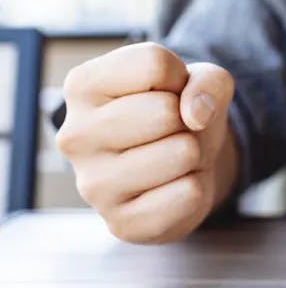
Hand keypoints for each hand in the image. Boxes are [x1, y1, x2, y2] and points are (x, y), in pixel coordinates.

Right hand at [56, 42, 237, 243]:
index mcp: (82, 86)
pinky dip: (195, 187)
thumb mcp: (200, 81)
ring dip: (193, 154)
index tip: (169, 93)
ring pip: (183, 153)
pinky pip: (189, 194)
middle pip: (166, 112)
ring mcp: (92, 185)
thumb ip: (209, 81)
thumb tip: (196, 114)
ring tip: (172, 157)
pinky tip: (171, 186)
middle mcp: (74, 135)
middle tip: (172, 131)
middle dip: (186, 119)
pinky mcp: (120, 223)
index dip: (179, 78)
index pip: (153, 64)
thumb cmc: (179, 114)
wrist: (182, 167)